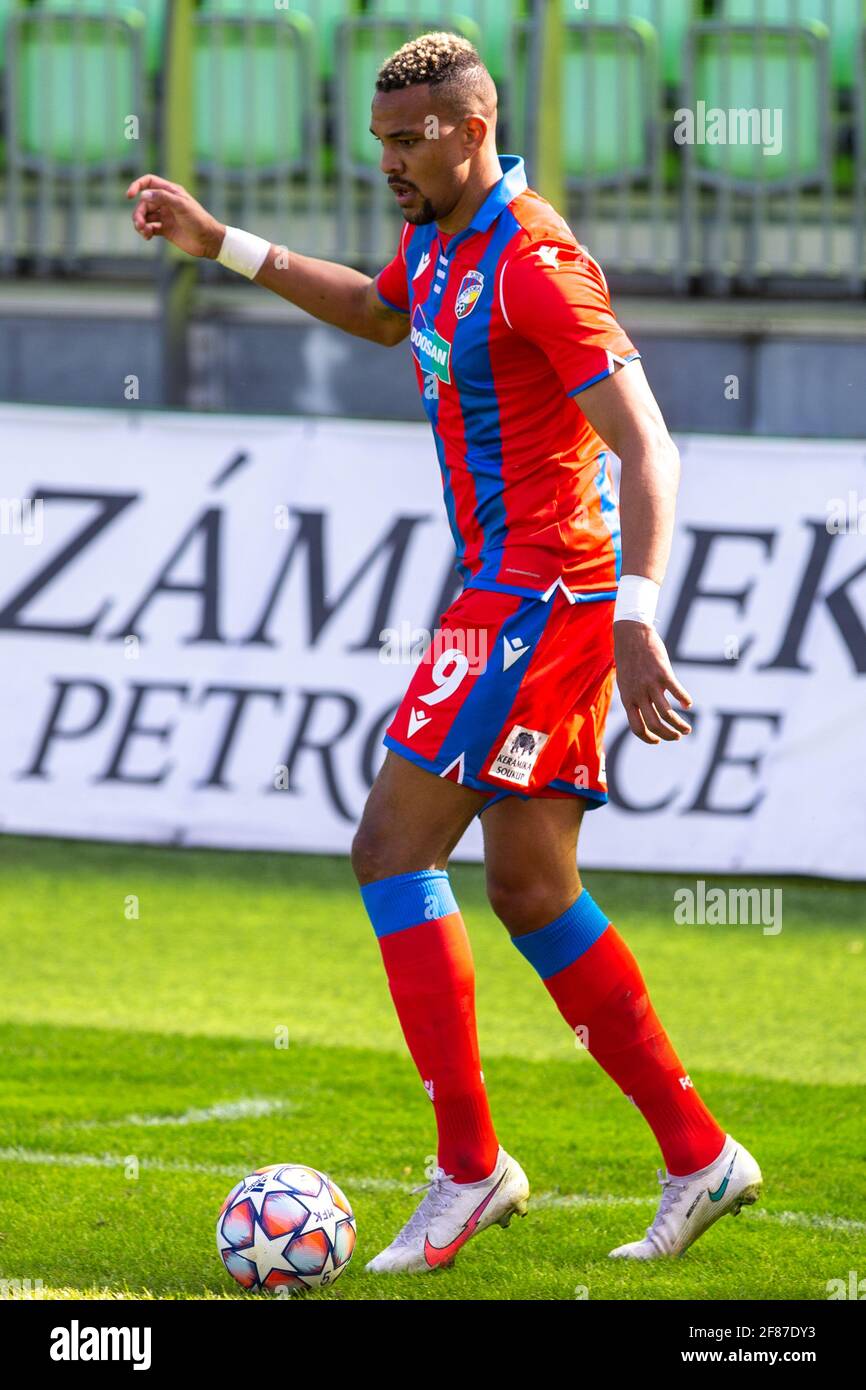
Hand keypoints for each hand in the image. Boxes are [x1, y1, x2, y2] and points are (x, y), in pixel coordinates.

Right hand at [126, 174, 224, 258]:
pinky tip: (148, 236)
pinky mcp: (165, 230)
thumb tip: (143, 195)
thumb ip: (162, 197)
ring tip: (144, 232)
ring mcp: (165, 216)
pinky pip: (150, 228)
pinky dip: (146, 232)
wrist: (209, 241)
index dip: (137, 186)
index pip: (149, 182)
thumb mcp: (181, 206)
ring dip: (140, 223)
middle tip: (139, 225)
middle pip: (144, 203)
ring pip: (145, 216)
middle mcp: (166, 202)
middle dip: (139, 213)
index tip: (129, 196)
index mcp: (171, 192)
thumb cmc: (198, 220)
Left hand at [613, 621, 691, 744]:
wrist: (631, 635)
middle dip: (668, 735)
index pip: (637, 728)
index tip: (658, 741)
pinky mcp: (663, 673)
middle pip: (654, 724)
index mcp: (628, 699)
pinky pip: (677, 692)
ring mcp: (651, 684)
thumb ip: (633, 697)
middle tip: (678, 736)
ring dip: (679, 725)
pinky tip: (688, 703)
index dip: (648, 738)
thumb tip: (643, 712)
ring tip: (687, 729)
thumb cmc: (629, 659)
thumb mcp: (625, 682)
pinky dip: (685, 700)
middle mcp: (638, 694)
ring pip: (667, 713)